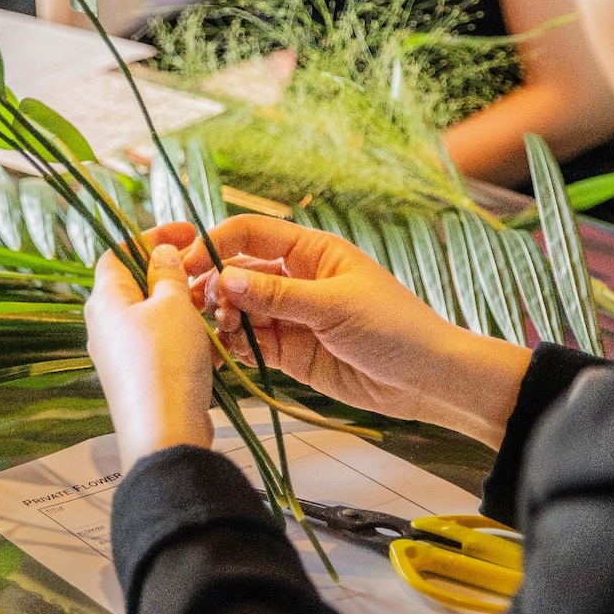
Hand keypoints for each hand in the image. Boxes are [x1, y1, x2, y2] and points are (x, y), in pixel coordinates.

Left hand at [85, 234, 214, 470]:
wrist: (164, 434)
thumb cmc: (166, 362)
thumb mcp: (173, 305)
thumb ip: (167, 273)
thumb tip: (160, 253)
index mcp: (105, 299)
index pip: (119, 252)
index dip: (151, 238)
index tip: (188, 234)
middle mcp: (104, 326)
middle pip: (136, 285)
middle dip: (172, 275)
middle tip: (205, 273)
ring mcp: (118, 356)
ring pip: (153, 318)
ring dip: (184, 310)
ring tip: (215, 311)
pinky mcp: (137, 380)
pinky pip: (161, 347)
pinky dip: (185, 340)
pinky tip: (211, 347)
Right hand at [186, 216, 533, 446]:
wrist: (425, 379)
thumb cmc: (394, 328)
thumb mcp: (334, 305)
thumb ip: (276, 295)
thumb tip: (224, 279)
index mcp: (311, 252)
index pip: (251, 234)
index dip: (216, 244)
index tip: (188, 263)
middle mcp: (295, 279)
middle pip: (237, 272)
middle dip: (214, 285)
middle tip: (197, 306)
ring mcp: (290, 316)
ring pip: (239, 308)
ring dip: (221, 316)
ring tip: (219, 330)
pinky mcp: (289, 351)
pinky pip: (250, 342)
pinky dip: (233, 345)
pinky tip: (224, 350)